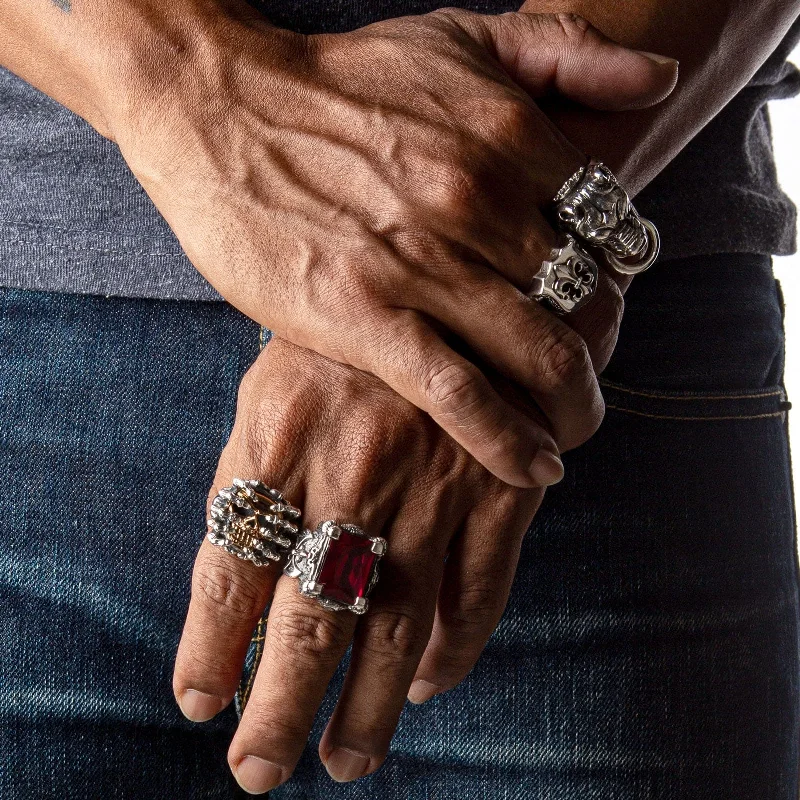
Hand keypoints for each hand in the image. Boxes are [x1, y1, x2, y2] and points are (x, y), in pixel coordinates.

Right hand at [109, 3, 675, 486]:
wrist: (219, 108)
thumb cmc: (340, 82)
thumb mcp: (461, 33)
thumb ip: (569, 51)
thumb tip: (659, 80)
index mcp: (512, 137)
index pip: (613, 233)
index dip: (619, 287)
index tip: (602, 315)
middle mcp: (480, 201)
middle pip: (591, 304)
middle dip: (604, 355)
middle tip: (589, 381)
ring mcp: (423, 263)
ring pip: (542, 357)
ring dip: (575, 410)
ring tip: (573, 432)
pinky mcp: (366, 317)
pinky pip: (461, 394)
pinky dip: (508, 441)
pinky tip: (533, 468)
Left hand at [173, 336, 548, 791]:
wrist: (450, 291)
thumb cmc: (340, 351)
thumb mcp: (270, 392)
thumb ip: (249, 482)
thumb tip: (231, 587)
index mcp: (279, 438)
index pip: (228, 571)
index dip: (210, 650)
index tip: (199, 704)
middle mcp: (353, 471)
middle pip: (308, 618)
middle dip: (279, 708)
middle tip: (259, 771)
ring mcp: (432, 484)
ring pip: (395, 626)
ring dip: (368, 707)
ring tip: (345, 759)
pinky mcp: (500, 490)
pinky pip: (478, 595)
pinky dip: (452, 655)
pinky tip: (424, 684)